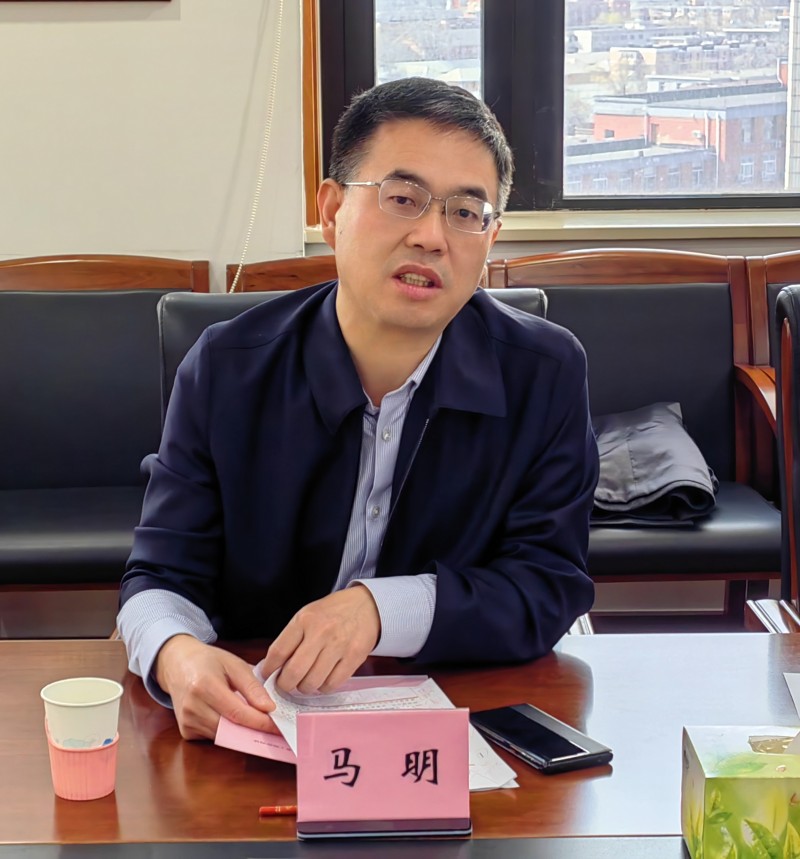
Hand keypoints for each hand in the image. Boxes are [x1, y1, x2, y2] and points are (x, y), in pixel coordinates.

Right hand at [155, 635, 276, 740]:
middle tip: (276, 730)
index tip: (279, 726)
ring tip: (259, 724)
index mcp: (204, 686)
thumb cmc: (208, 661)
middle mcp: (192, 707)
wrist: (177, 664)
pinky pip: (214, 737)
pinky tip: (235, 721)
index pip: (238, 713)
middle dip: (255, 731)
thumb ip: (252, 686)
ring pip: (224, 736)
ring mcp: (186, 722)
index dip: (261, 722)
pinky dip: (228, 732)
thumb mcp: (234, 664)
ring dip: (243, 733)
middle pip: (231, 728)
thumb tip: (269, 708)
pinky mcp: (186, 731)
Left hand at [260, 585, 380, 694]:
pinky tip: (323, 679)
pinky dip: (323, 687)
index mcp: (305, 620)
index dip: (269, 669)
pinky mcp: (354, 658)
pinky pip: (332, 685)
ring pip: (312, 683)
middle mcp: (321, 632)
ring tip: (306, 680)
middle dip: (285, 684)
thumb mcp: (307, 615)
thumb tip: (272, 666)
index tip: (268, 675)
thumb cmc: (332, 613)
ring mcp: (339, 646)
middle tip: (286, 684)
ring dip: (305, 687)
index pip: (278, 652)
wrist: (366, 605)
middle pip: (293, 672)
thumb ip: (291, 638)